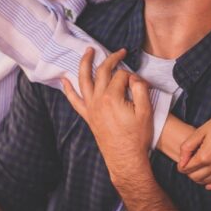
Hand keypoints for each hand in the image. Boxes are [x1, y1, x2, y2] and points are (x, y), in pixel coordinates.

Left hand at [62, 48, 152, 183]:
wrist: (126, 159)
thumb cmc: (137, 137)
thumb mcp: (146, 111)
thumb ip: (141, 89)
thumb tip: (134, 77)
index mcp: (112, 97)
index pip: (122, 76)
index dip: (133, 77)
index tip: (141, 84)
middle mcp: (98, 100)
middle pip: (102, 72)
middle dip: (112, 59)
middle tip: (121, 52)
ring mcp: (90, 108)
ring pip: (84, 80)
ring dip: (84, 63)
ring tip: (88, 51)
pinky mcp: (88, 116)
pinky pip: (74, 101)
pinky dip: (68, 90)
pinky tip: (64, 80)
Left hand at [178, 59, 210, 187]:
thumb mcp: (200, 131)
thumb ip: (187, 147)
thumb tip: (181, 161)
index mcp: (206, 155)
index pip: (187, 169)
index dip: (181, 167)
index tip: (181, 164)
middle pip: (196, 177)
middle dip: (189, 173)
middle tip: (189, 167)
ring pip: (209, 181)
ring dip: (201, 178)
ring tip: (198, 171)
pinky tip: (210, 185)